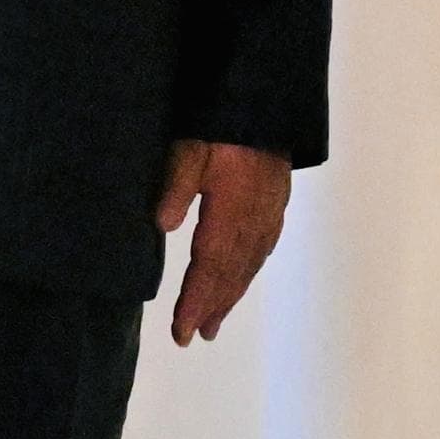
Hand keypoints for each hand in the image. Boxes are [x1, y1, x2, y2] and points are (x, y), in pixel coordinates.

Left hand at [155, 136, 293, 345]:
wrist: (269, 101)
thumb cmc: (222, 124)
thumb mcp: (190, 149)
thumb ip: (177, 186)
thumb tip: (163, 227)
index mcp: (229, 211)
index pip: (209, 266)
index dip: (195, 301)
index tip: (181, 332)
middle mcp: (253, 220)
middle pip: (230, 273)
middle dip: (211, 307)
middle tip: (194, 337)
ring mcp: (269, 212)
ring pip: (249, 264)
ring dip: (231, 296)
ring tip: (215, 322)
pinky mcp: (277, 202)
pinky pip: (264, 248)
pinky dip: (250, 271)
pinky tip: (243, 278)